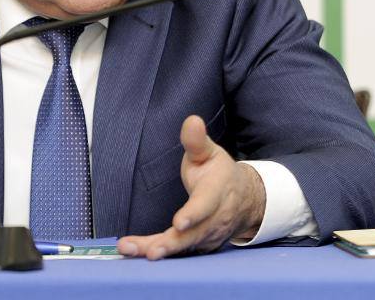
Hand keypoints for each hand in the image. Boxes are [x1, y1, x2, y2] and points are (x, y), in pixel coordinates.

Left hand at [117, 115, 264, 259]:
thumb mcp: (209, 153)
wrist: (244, 199)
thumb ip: (196, 140)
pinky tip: (137, 253)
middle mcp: (215, 219)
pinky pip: (179, 252)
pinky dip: (159, 252)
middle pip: (192, 234)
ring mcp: (209, 236)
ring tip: (131, 250)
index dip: (194, 214)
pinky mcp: (200, 246)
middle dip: (170, 244)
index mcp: (217, 192)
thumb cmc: (219, 174)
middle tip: (149, 251)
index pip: (206, 205)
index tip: (179, 222)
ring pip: (183, 246)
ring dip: (158, 250)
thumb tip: (192, 120)